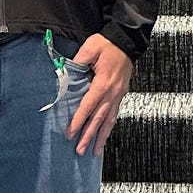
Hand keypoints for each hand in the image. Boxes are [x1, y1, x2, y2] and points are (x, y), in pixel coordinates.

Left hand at [66, 34, 133, 156]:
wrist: (127, 41)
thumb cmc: (107, 44)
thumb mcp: (90, 48)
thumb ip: (77, 62)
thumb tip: (65, 74)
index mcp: (102, 83)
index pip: (88, 106)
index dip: (78, 121)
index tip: (70, 133)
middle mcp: (112, 93)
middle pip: (99, 119)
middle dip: (89, 136)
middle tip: (80, 151)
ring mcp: (118, 95)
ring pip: (109, 120)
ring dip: (101, 137)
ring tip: (95, 152)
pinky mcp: (121, 94)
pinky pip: (115, 114)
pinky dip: (109, 127)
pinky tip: (105, 135)